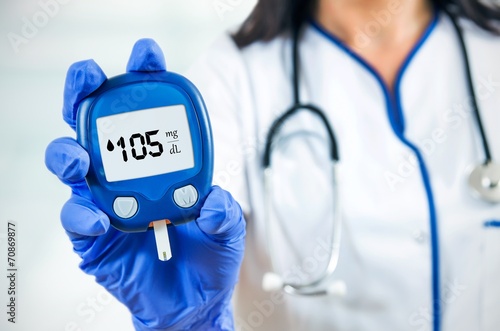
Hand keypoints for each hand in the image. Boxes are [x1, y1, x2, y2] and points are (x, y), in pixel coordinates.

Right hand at [45, 39, 245, 329]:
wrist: (192, 304)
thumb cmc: (208, 258)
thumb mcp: (227, 231)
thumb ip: (223, 214)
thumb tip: (213, 201)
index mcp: (161, 164)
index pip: (148, 114)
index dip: (144, 81)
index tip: (147, 57)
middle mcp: (128, 175)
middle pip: (97, 125)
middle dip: (88, 94)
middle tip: (90, 77)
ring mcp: (105, 201)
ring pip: (72, 164)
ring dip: (70, 152)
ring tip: (81, 156)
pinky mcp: (91, 236)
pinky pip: (75, 218)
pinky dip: (83, 215)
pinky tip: (100, 220)